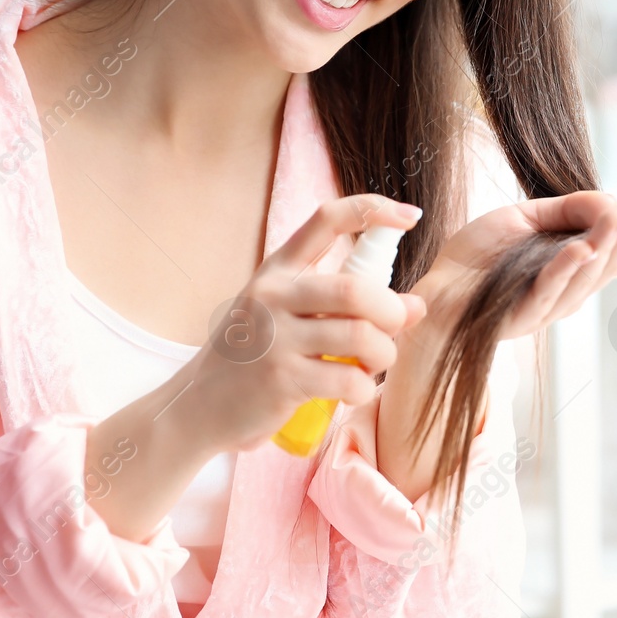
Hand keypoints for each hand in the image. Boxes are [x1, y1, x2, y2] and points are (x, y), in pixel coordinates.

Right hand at [179, 194, 427, 452]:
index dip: (372, 211)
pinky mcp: (281, 380)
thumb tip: (417, 305)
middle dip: (391, 311)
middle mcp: (273, 296)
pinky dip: (364, 387)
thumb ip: (347, 307)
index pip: (327, 220)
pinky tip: (354, 389)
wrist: (199, 406)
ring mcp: (274, 338)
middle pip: (354, 289)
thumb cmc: (256, 357)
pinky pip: (348, 380)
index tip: (410, 217)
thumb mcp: (290, 316)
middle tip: (395, 326)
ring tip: (374, 363)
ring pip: (360, 337)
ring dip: (383, 354)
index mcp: (278, 269)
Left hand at [415, 191, 616, 340]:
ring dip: (603, 245)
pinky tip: (580, 249)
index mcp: (572, 268)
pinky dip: (565, 269)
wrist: (435, 288)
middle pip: (609, 262)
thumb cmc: (479, 255)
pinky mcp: (520, 315)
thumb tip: (610, 200)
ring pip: (585, 276)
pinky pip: (547, 291)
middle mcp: (568, 291)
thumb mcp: (526, 217)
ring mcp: (547, 307)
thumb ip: (567, 209)